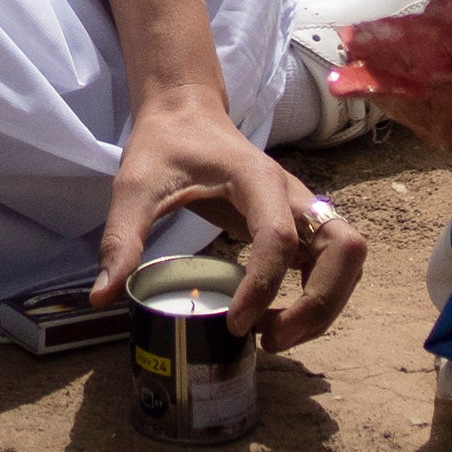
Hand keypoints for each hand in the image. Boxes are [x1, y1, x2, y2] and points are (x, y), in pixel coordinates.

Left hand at [97, 83, 366, 344]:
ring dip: (326, 303)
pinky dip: (319, 296)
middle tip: (271, 338)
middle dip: (319, 303)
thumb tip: (103, 297)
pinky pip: (331, 261)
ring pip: (348, 255)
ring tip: (276, 336)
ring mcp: (303, 207)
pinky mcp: (301, 222)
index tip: (236, 324)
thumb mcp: (134, 186)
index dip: (263, 286)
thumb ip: (122, 238)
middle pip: (343, 247)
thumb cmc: (165, 146)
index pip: (279, 237)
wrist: (186, 113)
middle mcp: (292, 192)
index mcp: (255, 178)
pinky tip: (277, 318)